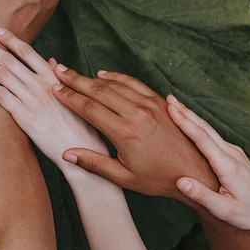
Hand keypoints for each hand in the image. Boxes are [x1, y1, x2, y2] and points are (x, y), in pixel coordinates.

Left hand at [0, 27, 107, 179]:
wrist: (80, 146)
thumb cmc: (80, 121)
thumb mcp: (75, 93)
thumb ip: (61, 75)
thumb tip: (52, 60)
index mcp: (53, 77)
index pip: (27, 52)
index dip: (10, 39)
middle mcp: (41, 85)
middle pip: (9, 61)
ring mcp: (31, 100)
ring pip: (2, 76)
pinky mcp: (24, 116)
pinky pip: (2, 97)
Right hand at [50, 67, 219, 205]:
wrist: (195, 171)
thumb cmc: (158, 179)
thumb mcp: (124, 177)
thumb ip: (94, 163)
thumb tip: (66, 154)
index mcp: (125, 132)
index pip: (89, 108)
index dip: (69, 97)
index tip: (54, 89)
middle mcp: (137, 113)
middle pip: (99, 90)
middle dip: (75, 80)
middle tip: (58, 71)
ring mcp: (151, 104)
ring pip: (116, 85)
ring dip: (93, 77)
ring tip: (75, 73)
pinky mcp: (161, 102)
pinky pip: (135, 83)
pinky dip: (117, 78)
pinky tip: (105, 75)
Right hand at [167, 96, 249, 233]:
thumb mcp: (225, 211)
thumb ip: (202, 196)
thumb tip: (180, 181)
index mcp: (227, 165)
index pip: (202, 138)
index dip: (185, 123)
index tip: (171, 109)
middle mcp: (231, 153)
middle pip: (205, 128)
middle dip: (185, 112)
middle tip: (168, 98)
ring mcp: (234, 151)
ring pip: (209, 130)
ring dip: (191, 116)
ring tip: (174, 105)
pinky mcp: (234, 154)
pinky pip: (213, 136)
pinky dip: (198, 126)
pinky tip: (189, 123)